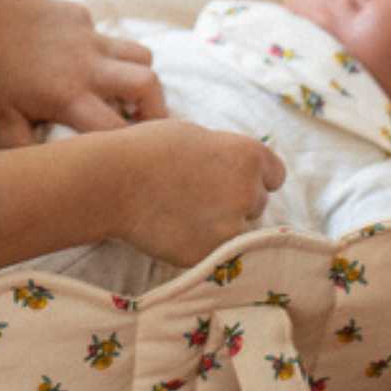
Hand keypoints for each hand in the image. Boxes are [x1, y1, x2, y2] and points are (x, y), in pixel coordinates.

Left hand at [0, 0, 166, 147]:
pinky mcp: (78, 14)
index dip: (131, 147)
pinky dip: (101, 50)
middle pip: (149, 83)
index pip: (119, 129)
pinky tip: (73, 56)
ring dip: (138, 73)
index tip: (132, 156)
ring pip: (139, 52)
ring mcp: (87, 35)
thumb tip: (49, 174)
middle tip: (144, 122)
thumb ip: (27, 152)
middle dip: (157, 107)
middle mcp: (87, 65)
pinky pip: (104, 33)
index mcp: (69, 96)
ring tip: (120, 90)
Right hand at [107, 119, 286, 269]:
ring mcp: (233, 228)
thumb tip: (235, 166)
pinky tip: (178, 229)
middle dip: (236, 200)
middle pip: (257, 202)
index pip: (274, 174)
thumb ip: (225, 153)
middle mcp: (249, 192)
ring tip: (187, 213)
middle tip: (200, 195)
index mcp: (248, 156)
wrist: (116, 181)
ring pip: (241, 230)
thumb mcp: (196, 135)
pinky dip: (205, 244)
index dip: (254, 176)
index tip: (234, 179)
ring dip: (223, 225)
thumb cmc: (149, 149)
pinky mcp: (214, 255)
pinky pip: (220, 251)